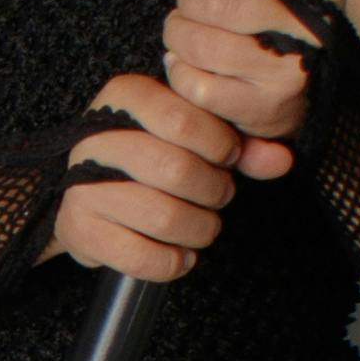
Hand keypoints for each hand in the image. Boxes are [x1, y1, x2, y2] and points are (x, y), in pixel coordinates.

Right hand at [47, 70, 239, 285]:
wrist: (91, 195)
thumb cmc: (153, 158)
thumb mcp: (197, 138)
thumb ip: (240, 146)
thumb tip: (281, 160)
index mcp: (126, 97)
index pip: (181, 118)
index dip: (218, 144)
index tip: (227, 157)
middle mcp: (95, 137)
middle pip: (176, 169)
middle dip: (214, 191)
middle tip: (220, 195)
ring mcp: (80, 185)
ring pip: (163, 217)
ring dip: (199, 229)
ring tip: (203, 226)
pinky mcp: (78, 229)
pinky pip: (140, 256)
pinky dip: (172, 263)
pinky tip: (180, 255)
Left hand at [160, 0, 349, 175]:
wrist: (302, 73)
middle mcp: (315, 26)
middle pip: (218, 2)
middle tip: (195, 1)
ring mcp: (292, 72)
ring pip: (202, 44)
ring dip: (180, 32)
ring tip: (189, 29)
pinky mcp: (266, 110)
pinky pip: (198, 86)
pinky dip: (181, 71)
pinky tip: (191, 62)